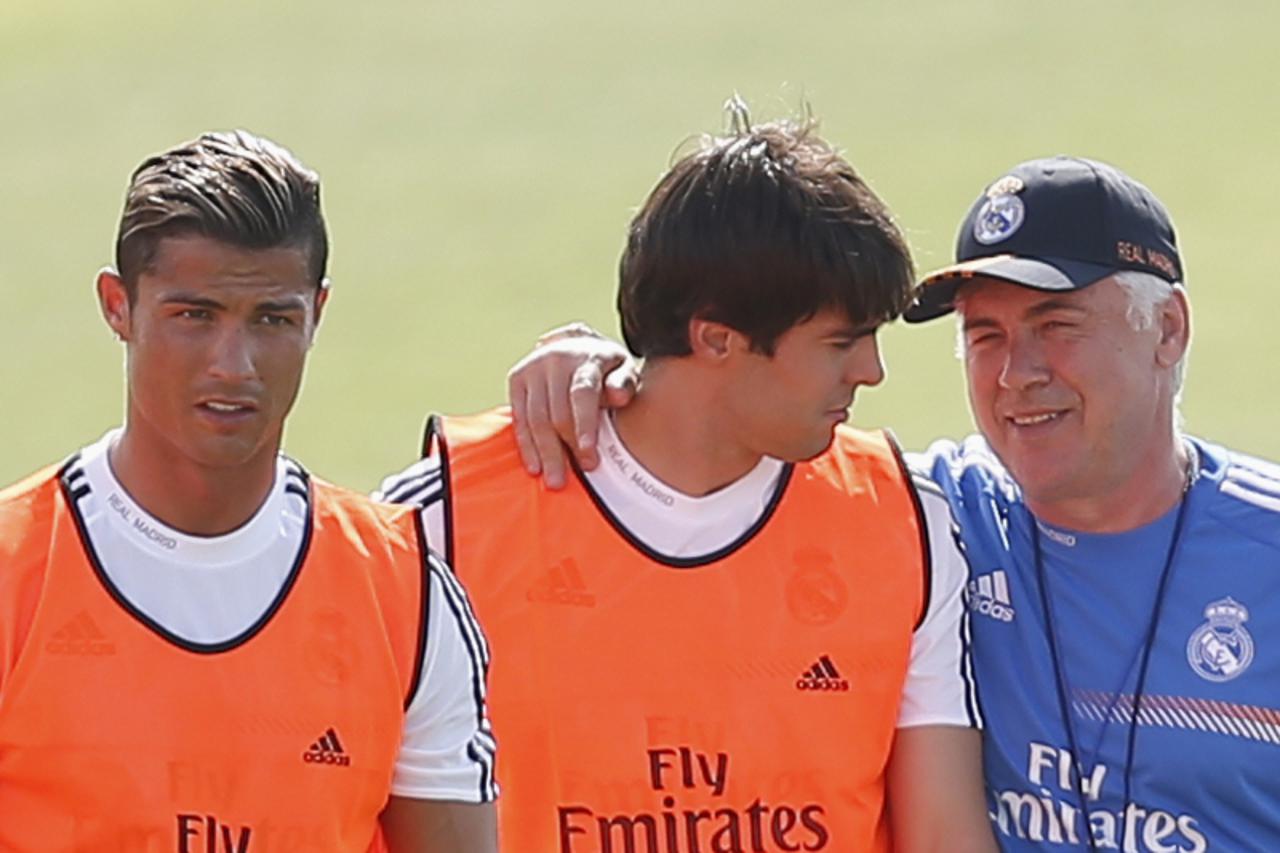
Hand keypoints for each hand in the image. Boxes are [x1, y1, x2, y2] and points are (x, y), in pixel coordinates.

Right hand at [507, 323, 637, 488]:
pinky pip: (520, 418)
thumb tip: (619, 396)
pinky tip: (535, 467)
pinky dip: (527, 445)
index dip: (585, 426)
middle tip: (575, 477)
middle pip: (557, 412)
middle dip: (565, 449)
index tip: (589, 457)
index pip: (583, 393)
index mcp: (587, 356)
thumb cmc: (607, 368)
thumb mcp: (624, 369)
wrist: (577, 344)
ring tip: (554, 481)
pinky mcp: (517, 378)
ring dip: (545, 453)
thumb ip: (624, 383)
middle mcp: (556, 358)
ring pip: (536, 418)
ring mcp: (533, 367)